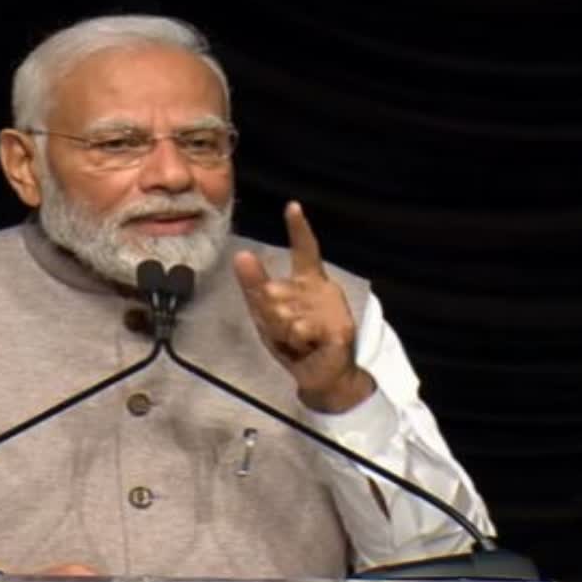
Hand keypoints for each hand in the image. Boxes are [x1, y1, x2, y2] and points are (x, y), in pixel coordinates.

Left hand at [233, 201, 375, 412]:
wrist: (321, 376)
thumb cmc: (294, 343)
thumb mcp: (266, 315)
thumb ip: (254, 286)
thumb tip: (241, 254)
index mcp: (308, 281)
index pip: (305, 249)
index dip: (298, 227)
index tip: (292, 206)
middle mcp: (322, 288)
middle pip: (275, 290)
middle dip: (269, 316)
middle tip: (284, 331)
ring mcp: (333, 306)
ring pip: (285, 312)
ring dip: (283, 332)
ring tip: (298, 340)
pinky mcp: (339, 327)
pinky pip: (300, 328)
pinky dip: (296, 342)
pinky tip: (307, 345)